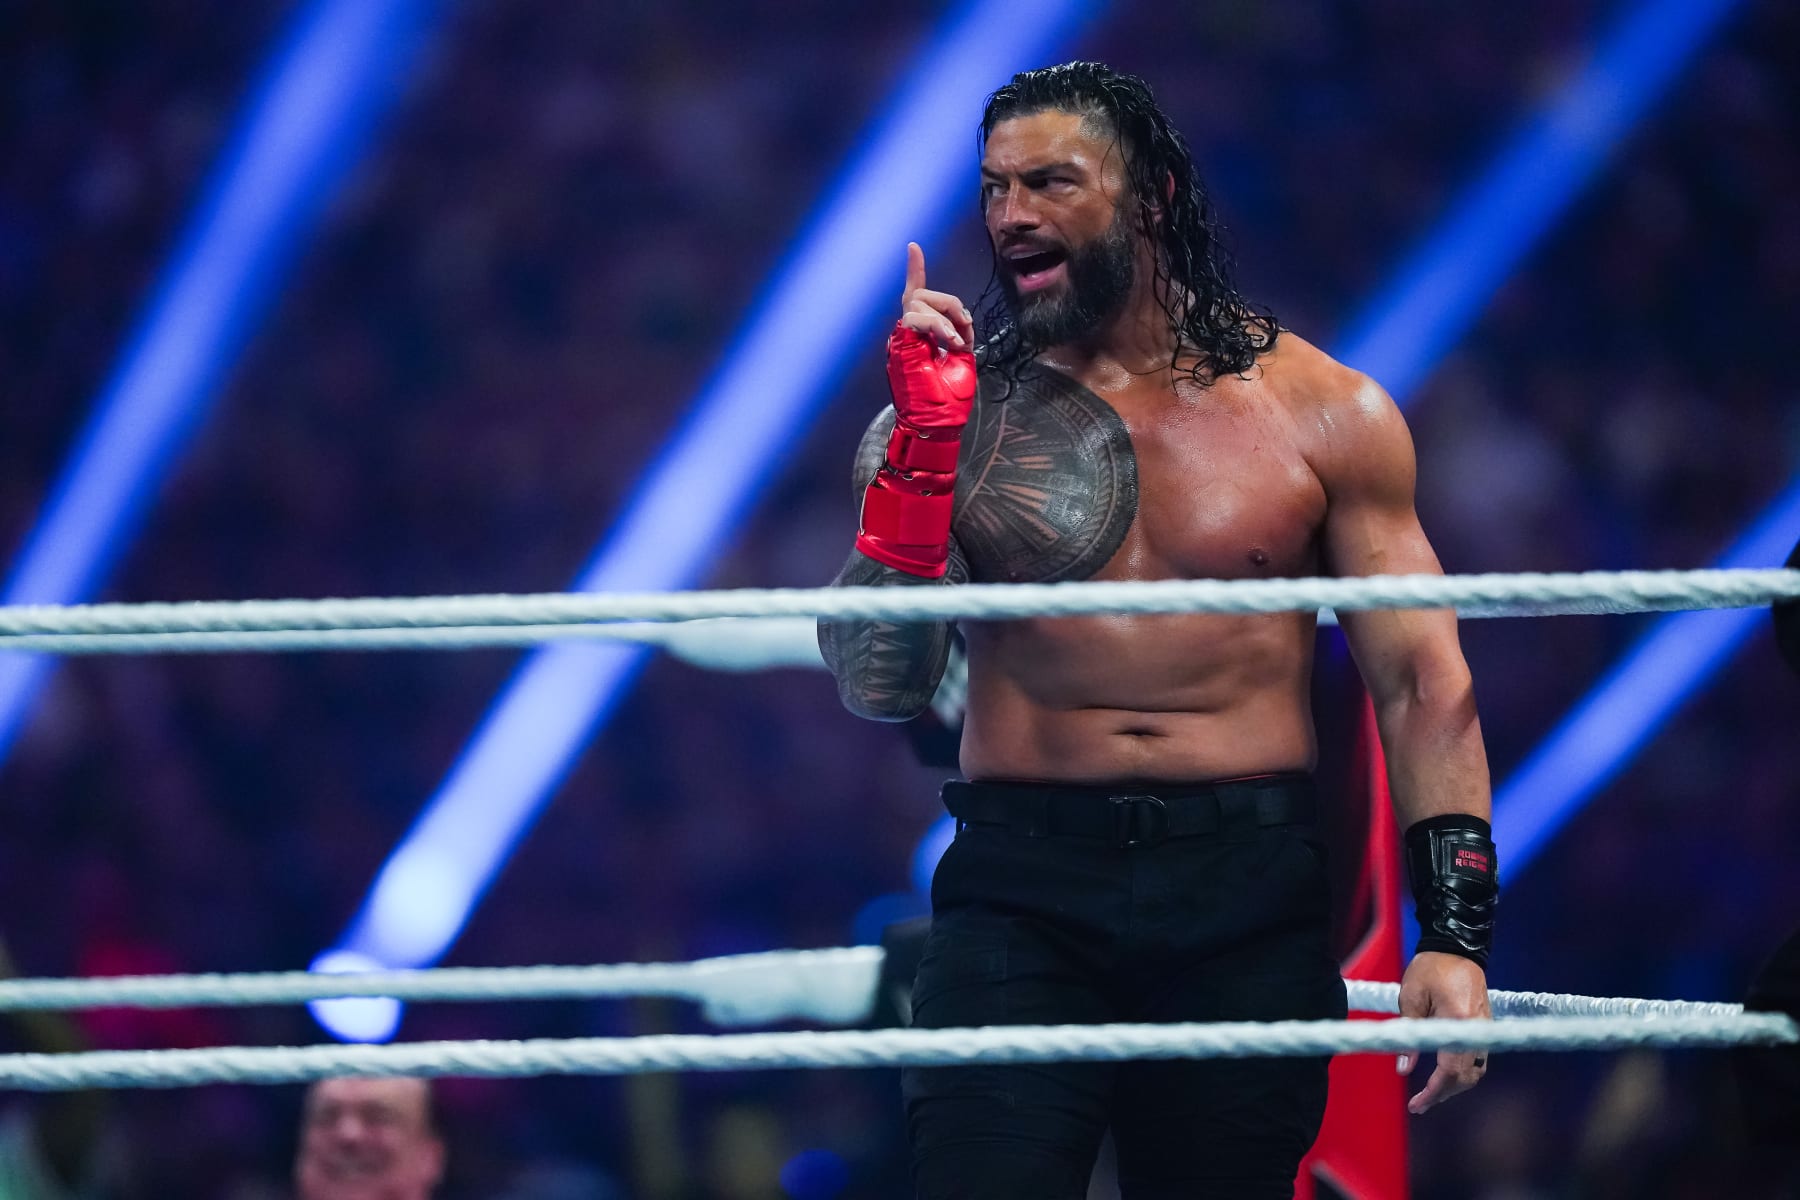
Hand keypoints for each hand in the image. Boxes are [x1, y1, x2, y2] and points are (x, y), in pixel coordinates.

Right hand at [888, 244, 975, 434]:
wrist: (937, 421)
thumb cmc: (948, 399)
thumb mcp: (962, 360)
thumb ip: (958, 335)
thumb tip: (960, 320)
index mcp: (921, 336)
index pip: (918, 296)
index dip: (915, 270)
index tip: (913, 247)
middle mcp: (909, 333)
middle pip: (924, 294)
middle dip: (951, 304)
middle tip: (965, 330)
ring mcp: (902, 337)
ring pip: (920, 301)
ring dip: (945, 319)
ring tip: (955, 343)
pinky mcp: (901, 342)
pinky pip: (917, 317)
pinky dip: (938, 326)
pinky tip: (949, 344)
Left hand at [1396, 951, 1489, 1113]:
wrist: (1456, 947)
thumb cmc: (1429, 968)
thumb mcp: (1410, 999)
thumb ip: (1409, 1035)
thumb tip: (1403, 1069)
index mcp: (1459, 1021)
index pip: (1450, 1071)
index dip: (1433, 1092)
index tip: (1416, 1105)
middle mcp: (1477, 1030)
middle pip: (1466, 1077)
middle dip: (1443, 1094)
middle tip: (1419, 1104)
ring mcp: (1485, 1029)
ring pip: (1475, 1071)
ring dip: (1454, 1086)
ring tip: (1429, 1093)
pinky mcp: (1485, 1026)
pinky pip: (1478, 1059)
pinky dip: (1463, 1072)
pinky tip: (1444, 1074)